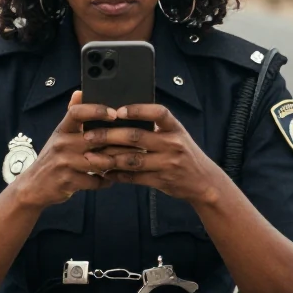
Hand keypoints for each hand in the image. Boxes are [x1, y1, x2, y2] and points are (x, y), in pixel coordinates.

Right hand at [10, 91, 119, 208]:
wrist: (34, 186)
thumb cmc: (53, 158)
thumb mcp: (59, 135)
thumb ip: (73, 116)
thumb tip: (80, 91)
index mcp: (62, 130)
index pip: (77, 112)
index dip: (97, 110)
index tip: (114, 113)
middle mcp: (62, 144)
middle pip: (97, 137)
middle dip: (120, 140)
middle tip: (137, 141)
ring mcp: (65, 163)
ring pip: (101, 161)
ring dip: (117, 163)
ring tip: (128, 161)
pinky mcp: (69, 181)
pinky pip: (96, 180)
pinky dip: (106, 181)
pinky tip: (111, 178)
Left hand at [93, 104, 225, 204]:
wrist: (204, 182)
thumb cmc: (184, 153)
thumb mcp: (177, 135)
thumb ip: (156, 127)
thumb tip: (122, 115)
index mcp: (175, 128)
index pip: (158, 113)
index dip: (138, 110)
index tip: (118, 110)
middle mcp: (172, 144)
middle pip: (136, 137)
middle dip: (109, 136)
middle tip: (88, 136)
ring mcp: (167, 163)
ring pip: (132, 160)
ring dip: (108, 158)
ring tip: (90, 157)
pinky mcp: (161, 181)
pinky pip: (134, 178)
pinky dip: (117, 175)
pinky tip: (104, 172)